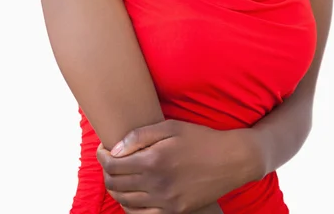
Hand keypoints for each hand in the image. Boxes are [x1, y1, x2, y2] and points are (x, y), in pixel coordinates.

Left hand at [96, 119, 262, 213]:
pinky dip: (129, 205)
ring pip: (125, 201)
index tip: (103, 149)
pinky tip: (131, 193)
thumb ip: (140, 136)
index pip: (112, 165)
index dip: (102, 156)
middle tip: (110, 160)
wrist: (231, 160)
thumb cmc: (200, 138)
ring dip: (116, 188)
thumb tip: (115, 149)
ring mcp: (166, 202)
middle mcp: (157, 185)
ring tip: (119, 174)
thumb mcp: (170, 127)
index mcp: (153, 161)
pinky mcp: (175, 212)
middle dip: (106, 171)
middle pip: (115, 184)